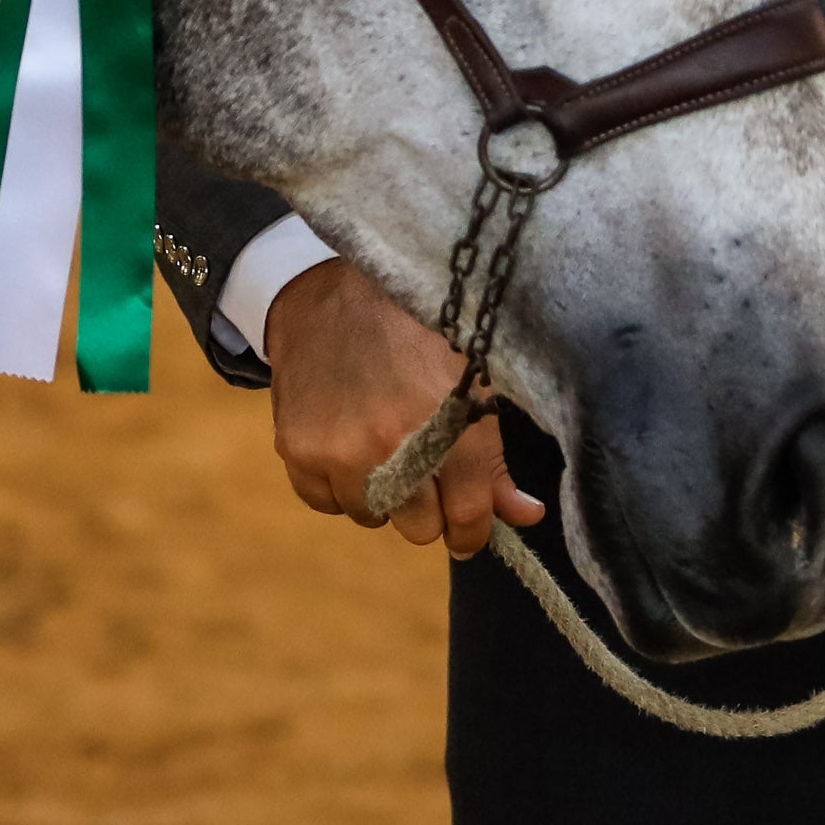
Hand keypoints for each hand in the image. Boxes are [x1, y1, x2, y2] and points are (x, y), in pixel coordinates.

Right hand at [265, 257, 545, 553]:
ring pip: (370, 517)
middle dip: (428, 508)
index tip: (470, 523)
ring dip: (382, 495)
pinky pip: (324, 504)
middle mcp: (393, 444)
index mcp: (449, 424)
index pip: (468, 518)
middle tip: (426, 470)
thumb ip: (495, 460)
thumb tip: (527, 516)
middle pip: (419, 528)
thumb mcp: (471, 381)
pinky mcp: (296, 449)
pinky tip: (348, 444)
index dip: (474, 529)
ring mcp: (339, 450)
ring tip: (385, 446)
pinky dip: (338, 485)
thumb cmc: (418, 333)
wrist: (333, 294)